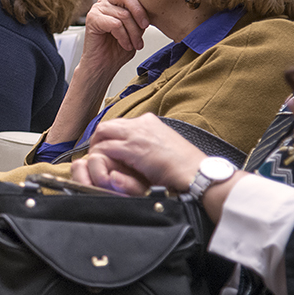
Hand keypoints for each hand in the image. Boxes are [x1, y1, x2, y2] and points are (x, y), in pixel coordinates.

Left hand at [72, 114, 203, 193]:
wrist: (197, 172)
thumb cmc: (186, 165)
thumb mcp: (165, 146)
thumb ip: (150, 143)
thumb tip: (140, 151)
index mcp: (150, 121)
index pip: (120, 123)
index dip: (109, 136)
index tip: (106, 147)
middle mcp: (142, 123)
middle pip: (107, 125)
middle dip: (98, 139)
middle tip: (96, 154)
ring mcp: (137, 134)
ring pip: (102, 133)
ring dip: (96, 147)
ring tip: (96, 161)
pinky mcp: (134, 149)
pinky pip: (105, 148)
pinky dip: (100, 157)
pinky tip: (101, 167)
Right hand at [81, 0, 149, 62]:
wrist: (102, 67)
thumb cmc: (117, 51)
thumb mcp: (135, 31)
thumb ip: (139, 18)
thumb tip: (151, 9)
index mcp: (114, 1)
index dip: (141, 7)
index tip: (147, 24)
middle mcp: (104, 2)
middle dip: (139, 14)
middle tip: (144, 29)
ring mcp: (96, 9)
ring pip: (123, 14)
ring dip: (133, 32)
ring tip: (135, 44)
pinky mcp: (91, 19)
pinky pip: (115, 24)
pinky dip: (123, 36)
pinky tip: (125, 45)